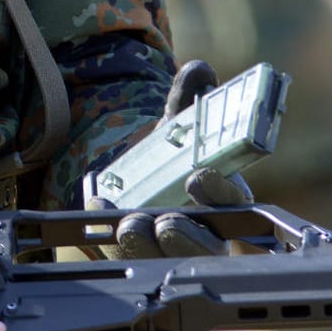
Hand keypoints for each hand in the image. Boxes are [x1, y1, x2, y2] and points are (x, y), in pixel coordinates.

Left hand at [88, 61, 253, 258]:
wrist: (139, 177)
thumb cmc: (171, 155)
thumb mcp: (176, 126)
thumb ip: (186, 100)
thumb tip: (199, 71)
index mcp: (226, 199)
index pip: (234, 203)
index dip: (220, 194)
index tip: (199, 177)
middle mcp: (206, 232)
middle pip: (204, 246)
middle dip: (186, 236)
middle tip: (165, 221)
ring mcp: (172, 250)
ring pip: (166, 259)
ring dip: (148, 245)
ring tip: (132, 223)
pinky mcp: (138, 256)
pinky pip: (127, 255)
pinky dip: (108, 231)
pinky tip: (97, 209)